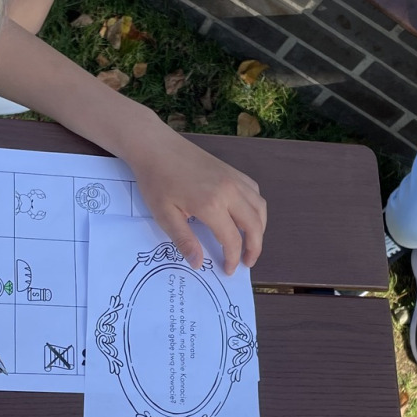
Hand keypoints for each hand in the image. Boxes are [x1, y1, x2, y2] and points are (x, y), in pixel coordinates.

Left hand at [129, 128, 267, 273]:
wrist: (156, 147)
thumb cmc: (156, 181)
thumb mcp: (164, 215)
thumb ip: (184, 240)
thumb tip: (199, 263)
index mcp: (211, 205)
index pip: (232, 239)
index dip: (233, 258)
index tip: (229, 270)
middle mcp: (229, 191)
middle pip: (254, 225)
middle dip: (255, 247)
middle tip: (248, 262)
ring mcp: (233, 178)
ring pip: (259, 207)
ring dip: (260, 228)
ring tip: (251, 242)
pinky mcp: (232, 170)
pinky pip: (254, 191)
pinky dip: (256, 207)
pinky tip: (247, 215)